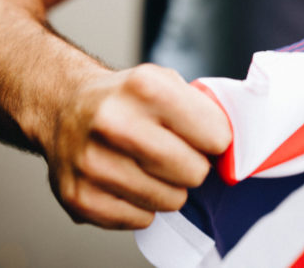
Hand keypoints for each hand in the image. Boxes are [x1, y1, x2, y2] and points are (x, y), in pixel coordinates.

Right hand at [40, 64, 230, 228]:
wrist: (66, 107)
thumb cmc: (126, 99)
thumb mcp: (166, 82)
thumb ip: (203, 109)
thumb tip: (237, 148)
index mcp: (146, 88)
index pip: (216, 136)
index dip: (217, 141)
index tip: (207, 139)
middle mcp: (115, 123)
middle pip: (194, 172)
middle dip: (195, 167)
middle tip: (179, 156)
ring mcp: (93, 162)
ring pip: (170, 200)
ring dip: (169, 188)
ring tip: (150, 167)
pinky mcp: (79, 197)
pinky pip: (141, 220)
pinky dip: (142, 206)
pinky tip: (128, 181)